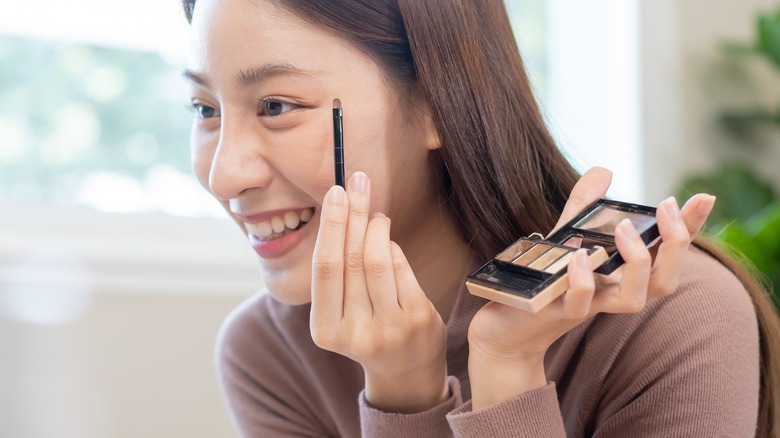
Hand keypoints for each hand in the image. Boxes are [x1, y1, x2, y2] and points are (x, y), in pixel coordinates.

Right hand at [309, 172, 448, 413]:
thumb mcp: (340, 312)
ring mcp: (390, 328)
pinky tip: (387, 238)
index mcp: (326, 331)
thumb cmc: (367, 327)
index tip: (335, 192)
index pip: (325, 268)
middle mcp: (355, 333)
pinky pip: (402, 269)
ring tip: (374, 213)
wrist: (405, 369)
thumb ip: (337, 272)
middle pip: (351, 260)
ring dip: (376, 226)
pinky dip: (392, 247)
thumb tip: (339, 209)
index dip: (331, 226)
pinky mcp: (418, 320)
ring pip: (378, 261)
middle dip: (353, 214)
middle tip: (356, 182)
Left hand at [467, 167, 715, 409]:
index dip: (689, 228)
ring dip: (636, 262)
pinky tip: (579, 257)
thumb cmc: (542, 283)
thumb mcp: (565, 239)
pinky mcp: (557, 313)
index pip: (666, 252)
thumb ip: (584, 208)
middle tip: (665, 206)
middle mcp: (612, 293)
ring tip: (624, 230)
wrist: (505, 328)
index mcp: (620, 274)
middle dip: (674, 244)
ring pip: (633, 299)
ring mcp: (588, 306)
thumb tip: (603, 171)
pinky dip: (583, 281)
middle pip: (664, 281)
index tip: (704, 198)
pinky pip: (580, 304)